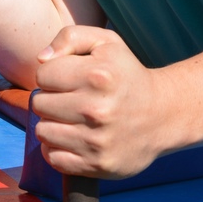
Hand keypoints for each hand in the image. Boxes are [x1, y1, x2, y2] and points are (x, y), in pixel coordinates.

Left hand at [30, 26, 164, 178]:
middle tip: (71, 99)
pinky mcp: (96, 164)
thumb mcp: (106, 43)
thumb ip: (70, 37)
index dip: (52, 74)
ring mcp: (96, 141)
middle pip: (39, 104)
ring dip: (52, 124)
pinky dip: (58, 149)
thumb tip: (41, 59)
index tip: (69, 79)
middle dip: (50, 99)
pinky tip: (74, 138)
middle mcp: (96, 110)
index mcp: (97, 76)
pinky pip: (54, 158)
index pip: (42, 75)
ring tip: (72, 119)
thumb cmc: (127, 75)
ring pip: (42, 131)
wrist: (163, 114)